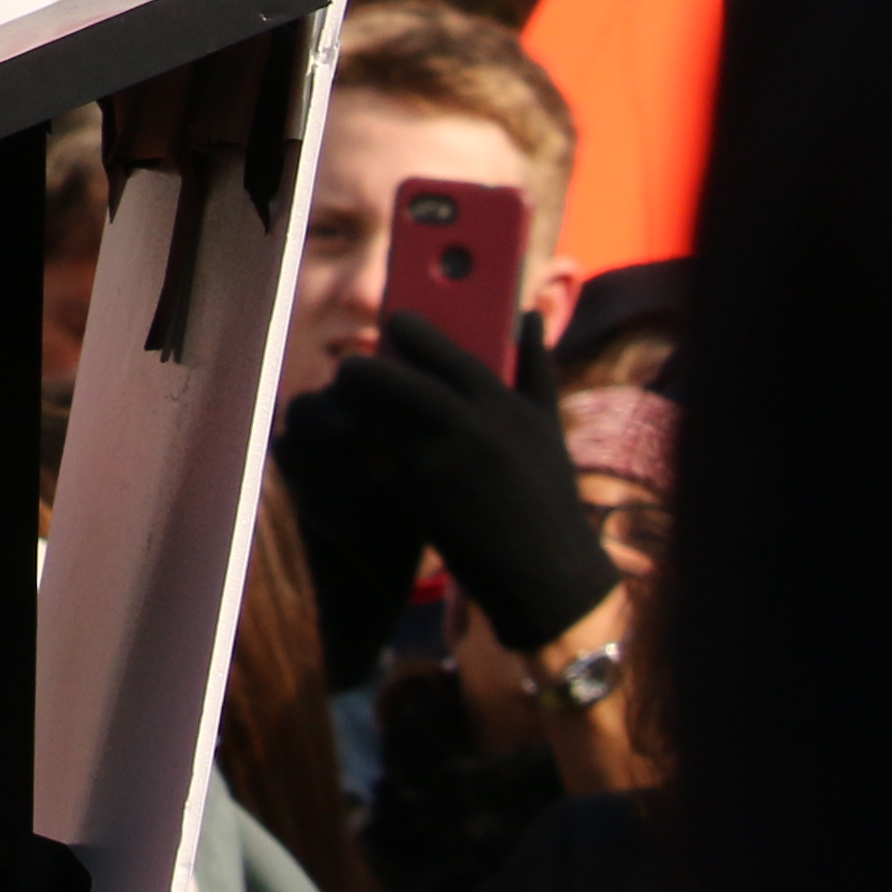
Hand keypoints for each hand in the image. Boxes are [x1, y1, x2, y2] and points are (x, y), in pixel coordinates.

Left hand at [278, 314, 616, 655]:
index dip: (409, 330)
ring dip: (349, 416)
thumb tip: (529, 314)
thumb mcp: (547, 429)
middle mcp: (469, 428)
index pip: (442, 349)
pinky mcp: (418, 501)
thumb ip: (535, 367)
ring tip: (341, 413)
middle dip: (359, 371)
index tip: (393, 321)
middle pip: (388, 379)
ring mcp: (439, 464)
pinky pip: (370, 467)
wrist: (549, 576)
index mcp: (501, 405)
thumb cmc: (548, 496)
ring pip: (369, 421)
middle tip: (349, 371)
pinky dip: (358, 462)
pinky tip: (350, 461)